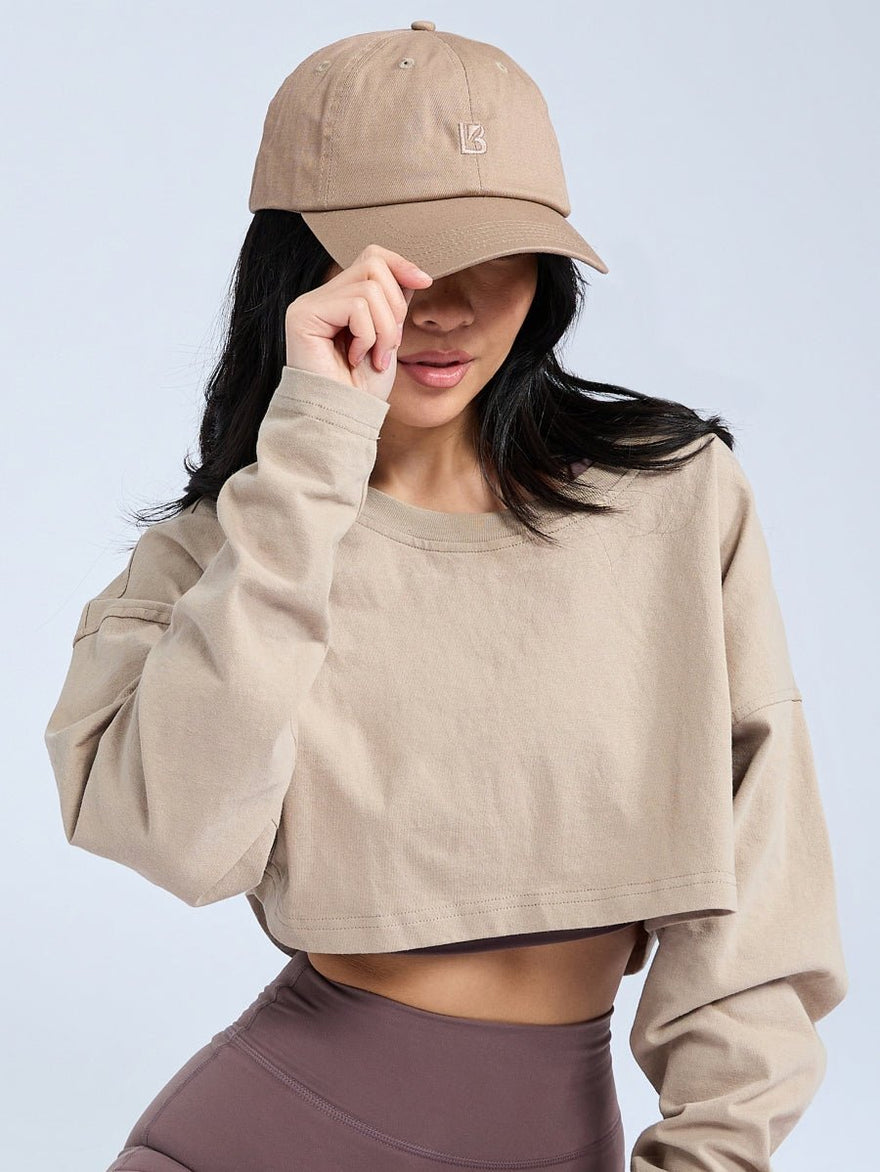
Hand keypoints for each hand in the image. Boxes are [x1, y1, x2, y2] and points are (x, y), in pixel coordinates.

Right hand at [284, 244, 432, 400]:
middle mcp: (319, 297)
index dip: (401, 265)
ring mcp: (308, 304)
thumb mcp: (388, 338)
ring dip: (385, 329)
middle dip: (395, 308)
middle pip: (373, 266)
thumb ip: (392, 305)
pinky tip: (356, 359)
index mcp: (338, 299)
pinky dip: (368, 336)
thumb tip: (414, 274)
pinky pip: (356, 306)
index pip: (372, 257)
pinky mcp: (303, 316)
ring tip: (375, 357)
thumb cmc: (363, 389)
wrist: (344, 419)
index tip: (425, 282)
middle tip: (389, 345)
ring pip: (369, 289)